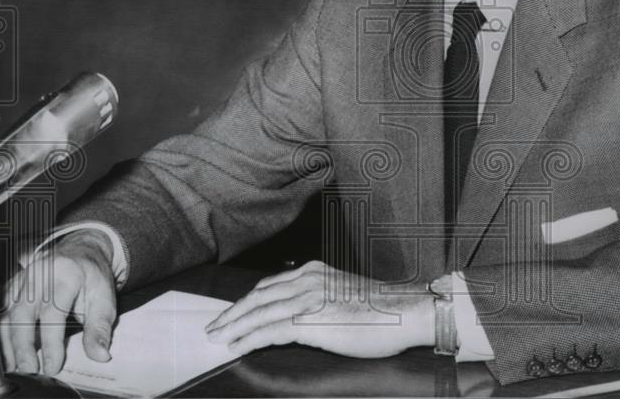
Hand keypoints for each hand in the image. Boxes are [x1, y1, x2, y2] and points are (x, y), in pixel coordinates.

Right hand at [0, 230, 116, 375]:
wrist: (81, 252)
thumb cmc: (92, 278)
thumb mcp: (105, 299)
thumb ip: (100, 329)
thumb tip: (100, 355)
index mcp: (67, 275)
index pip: (54, 313)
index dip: (51, 343)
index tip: (52, 366)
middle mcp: (40, 273)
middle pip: (22, 314)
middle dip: (22, 346)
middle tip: (28, 369)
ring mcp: (23, 277)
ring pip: (6, 314)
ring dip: (8, 343)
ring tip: (16, 365)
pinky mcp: (12, 285)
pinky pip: (1, 312)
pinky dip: (3, 333)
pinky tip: (9, 351)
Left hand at [205, 260, 432, 357]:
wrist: (405, 311)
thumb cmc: (383, 310)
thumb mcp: (344, 295)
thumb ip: (321, 300)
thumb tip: (306, 318)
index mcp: (314, 272)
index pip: (270, 285)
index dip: (248, 300)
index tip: (234, 311)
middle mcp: (307, 279)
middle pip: (258, 296)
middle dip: (233, 312)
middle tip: (214, 326)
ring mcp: (307, 299)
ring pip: (259, 312)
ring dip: (234, 326)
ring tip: (218, 337)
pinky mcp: (310, 321)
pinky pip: (270, 330)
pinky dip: (249, 338)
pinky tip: (237, 347)